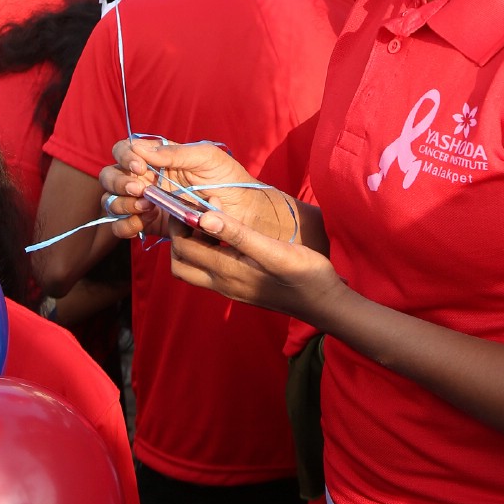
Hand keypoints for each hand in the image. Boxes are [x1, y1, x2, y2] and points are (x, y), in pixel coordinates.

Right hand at [98, 136, 298, 243]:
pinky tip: (146, 220)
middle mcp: (146, 178)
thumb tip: (140, 147)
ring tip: (148, 207)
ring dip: (123, 203)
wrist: (241, 211)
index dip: (125, 156)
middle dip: (120, 182)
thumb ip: (173, 152)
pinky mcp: (148, 225)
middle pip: (110, 176)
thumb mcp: (205, 156)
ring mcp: (145, 203)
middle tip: (141, 190)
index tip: (141, 166)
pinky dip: (126, 224)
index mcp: (158, 157)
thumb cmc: (227, 178)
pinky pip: (121, 226)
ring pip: (112, 201)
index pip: (125, 150)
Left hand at [170, 210, 346, 325]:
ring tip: (209, 222)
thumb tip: (204, 216)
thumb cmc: (303, 273)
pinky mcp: (240, 291)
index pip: (183, 248)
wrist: (324, 302)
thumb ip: (236, 233)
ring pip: (193, 270)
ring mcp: (230, 290)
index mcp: (226, 272)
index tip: (190, 202)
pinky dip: (206, 254)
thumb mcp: (273, 250)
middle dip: (179, 237)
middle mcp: (222, 284)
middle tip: (195, 212)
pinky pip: (209, 273)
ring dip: (192, 247)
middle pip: (180, 264)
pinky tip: (225, 238)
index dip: (180, 224)